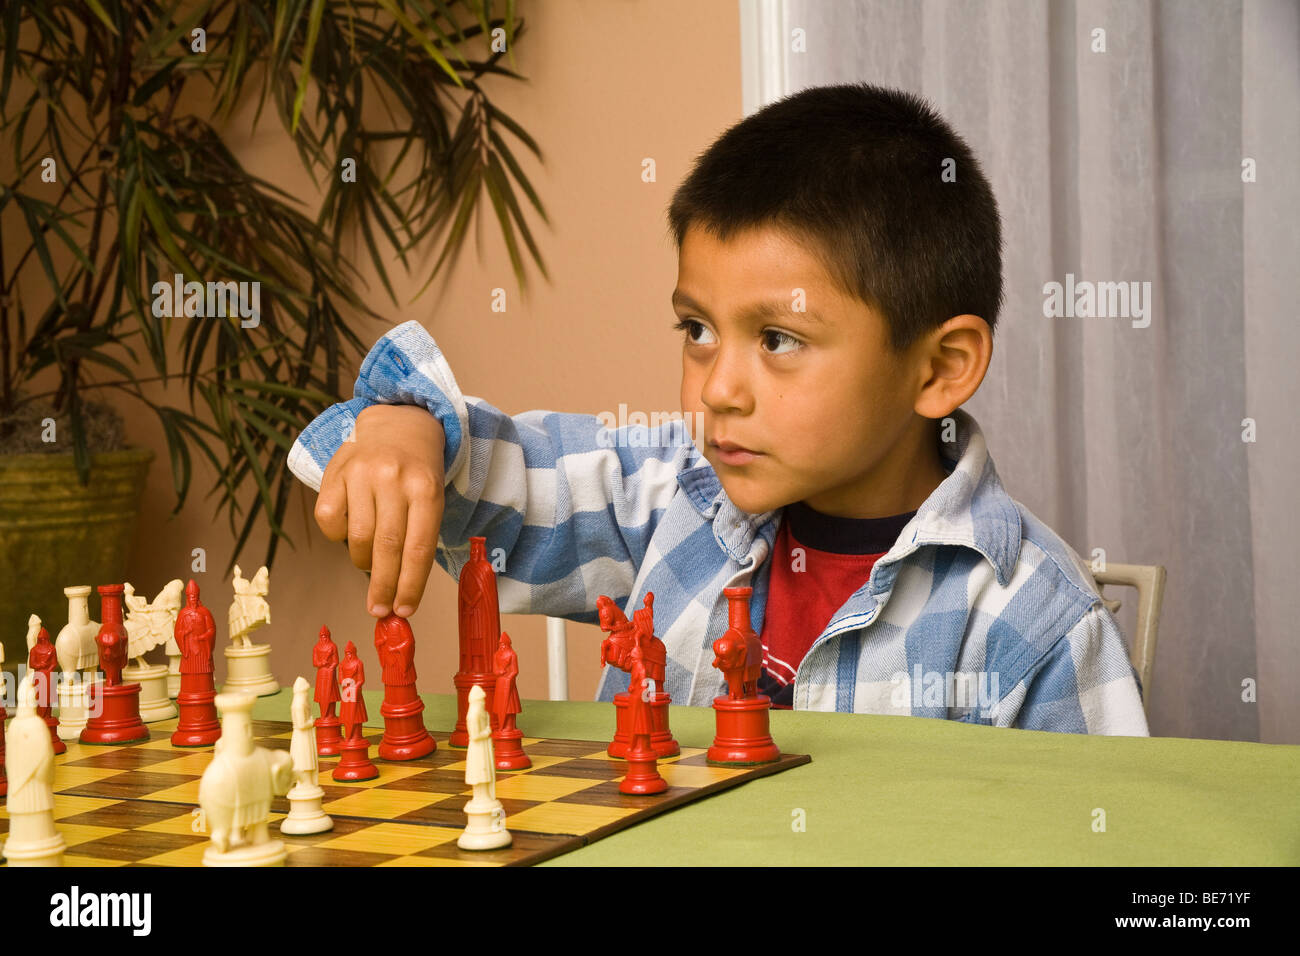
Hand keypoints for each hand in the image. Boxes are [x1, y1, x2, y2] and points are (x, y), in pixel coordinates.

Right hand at [314, 404, 445, 617]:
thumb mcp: (432, 497)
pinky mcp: (336, 470)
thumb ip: (418, 537)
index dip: (410, 585)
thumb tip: (399, 592)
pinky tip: (349, 533)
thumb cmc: (419, 473)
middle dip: (384, 586)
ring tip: (370, 565)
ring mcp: (363, 473)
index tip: (404, 611)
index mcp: (426, 489)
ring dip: (363, 562)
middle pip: (387, 547)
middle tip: (379, 611)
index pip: (418, 548)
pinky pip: (329, 519)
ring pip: (357, 537)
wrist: (400, 424)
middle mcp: (394, 479)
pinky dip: (337, 536)